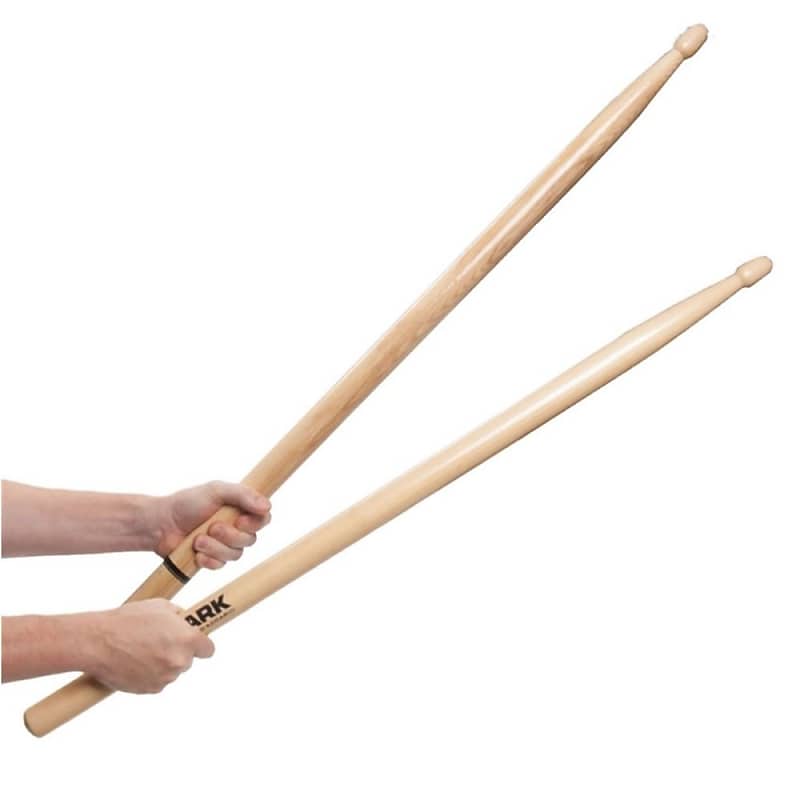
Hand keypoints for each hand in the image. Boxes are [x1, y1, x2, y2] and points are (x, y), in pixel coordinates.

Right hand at [87, 600, 213, 693]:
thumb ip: (179, 616)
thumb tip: (185, 620)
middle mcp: (179, 661)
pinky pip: (157, 681)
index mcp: (187, 640)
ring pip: (171, 671)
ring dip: (163, 663)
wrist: (98, 642)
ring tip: (142, 649)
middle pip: (188, 660)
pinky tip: (136, 661)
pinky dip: (150, 674)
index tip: (196, 643)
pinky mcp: (150, 689)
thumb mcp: (161, 607)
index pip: (208, 649)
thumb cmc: (128, 621)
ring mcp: (165, 678)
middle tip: (159, 641)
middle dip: (177, 651)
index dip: (201, 645)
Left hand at [150, 481, 270, 568]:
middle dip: (229, 535)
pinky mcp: (212, 559)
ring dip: (215, 547)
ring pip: (236, 554)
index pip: (263, 519)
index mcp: (240, 509)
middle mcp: (235, 527)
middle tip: (211, 527)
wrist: (160, 524)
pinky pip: (221, 566)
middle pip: (250, 540)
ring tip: (197, 540)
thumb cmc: (187, 503)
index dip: (255, 523)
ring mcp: (224, 544)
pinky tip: (197, 553)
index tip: (239, 520)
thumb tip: (267, 506)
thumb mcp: (216, 490)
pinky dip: (208, 559)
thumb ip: (242, 495)